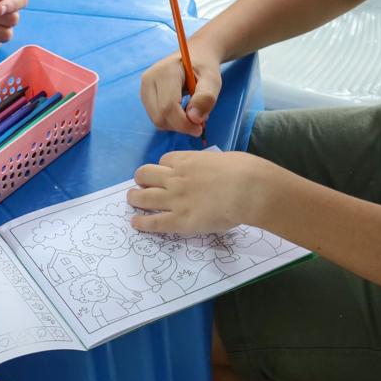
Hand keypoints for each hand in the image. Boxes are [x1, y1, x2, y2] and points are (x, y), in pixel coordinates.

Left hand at [126, 150, 280, 233]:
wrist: (249, 189)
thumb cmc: (244, 170)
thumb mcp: (222, 158)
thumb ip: (209, 164)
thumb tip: (211, 169)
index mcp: (187, 160)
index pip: (164, 160)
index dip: (163, 167)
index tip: (164, 173)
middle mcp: (175, 177)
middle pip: (146, 174)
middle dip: (141, 178)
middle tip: (141, 185)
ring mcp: (175, 199)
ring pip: (143, 196)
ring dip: (134, 197)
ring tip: (132, 200)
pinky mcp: (180, 220)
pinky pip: (154, 221)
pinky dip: (142, 222)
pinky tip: (135, 222)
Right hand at [139, 44, 221, 137]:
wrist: (195, 56)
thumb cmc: (204, 67)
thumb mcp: (212, 79)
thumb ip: (206, 98)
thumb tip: (194, 119)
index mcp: (164, 72)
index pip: (168, 107)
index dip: (184, 123)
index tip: (200, 128)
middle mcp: (148, 79)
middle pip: (160, 117)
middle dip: (181, 125)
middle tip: (199, 120)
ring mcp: (144, 88)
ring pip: (157, 120)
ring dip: (176, 124)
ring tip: (191, 112)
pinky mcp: (145, 96)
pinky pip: (156, 118)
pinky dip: (171, 121)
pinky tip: (181, 110)